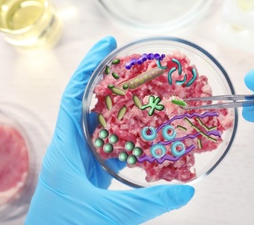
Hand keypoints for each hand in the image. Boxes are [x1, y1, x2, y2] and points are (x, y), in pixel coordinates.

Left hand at [25, 36, 193, 224]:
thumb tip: (187, 191)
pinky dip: (131, 136)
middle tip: (137, 65)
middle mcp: (74, 146)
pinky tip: (148, 131)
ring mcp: (85, 159)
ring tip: (147, 92)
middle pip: (92, 103)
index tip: (107, 45)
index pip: (74, 95)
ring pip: (105, 124)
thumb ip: (147, 202)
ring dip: (124, 108)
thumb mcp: (107, 213)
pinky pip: (114, 146)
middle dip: (113, 81)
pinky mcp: (95, 172)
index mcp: (66, 146)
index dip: (89, 67)